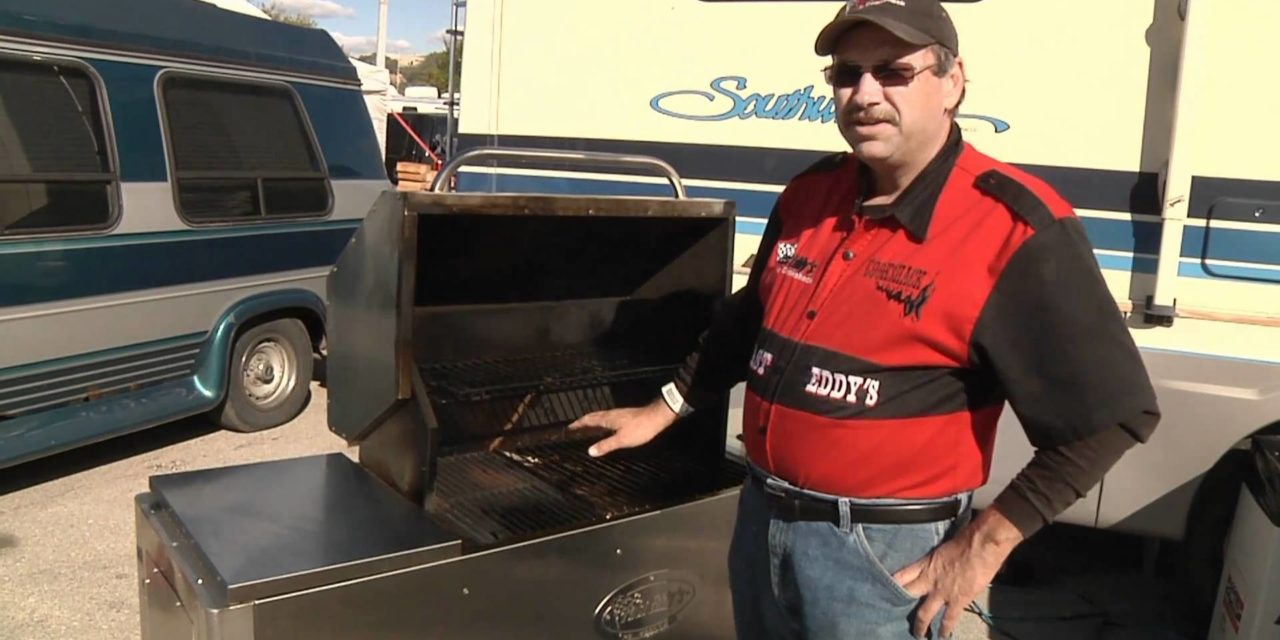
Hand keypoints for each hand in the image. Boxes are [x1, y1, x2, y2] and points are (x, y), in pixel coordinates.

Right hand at [568, 399, 677, 456]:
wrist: (657, 417)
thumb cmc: (640, 428)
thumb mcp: (622, 440)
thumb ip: (605, 445)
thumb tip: (589, 451)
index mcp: (606, 419)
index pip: (587, 420)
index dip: (577, 424)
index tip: (568, 429)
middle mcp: (610, 414)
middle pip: (592, 417)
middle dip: (582, 422)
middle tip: (574, 429)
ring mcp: (618, 414)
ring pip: (600, 417)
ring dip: (591, 422)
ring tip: (586, 429)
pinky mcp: (625, 417)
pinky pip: (607, 419)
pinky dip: (600, 423)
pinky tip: (605, 429)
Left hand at [892, 508, 1023, 638]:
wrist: (982, 543)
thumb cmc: (966, 539)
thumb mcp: (943, 548)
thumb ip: (937, 560)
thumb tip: (939, 565)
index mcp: (925, 564)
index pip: (901, 576)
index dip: (892, 585)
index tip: (884, 592)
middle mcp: (929, 579)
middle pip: (907, 595)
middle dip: (900, 607)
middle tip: (895, 616)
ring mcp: (942, 592)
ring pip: (924, 613)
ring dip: (920, 625)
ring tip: (918, 634)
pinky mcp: (958, 600)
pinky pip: (948, 619)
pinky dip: (944, 629)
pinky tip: (942, 636)